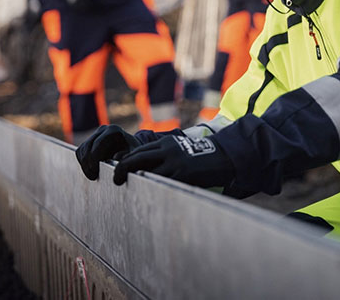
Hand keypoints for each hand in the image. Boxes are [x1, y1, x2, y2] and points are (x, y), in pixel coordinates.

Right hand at [75, 125, 140, 179]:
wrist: (130, 148)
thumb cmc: (132, 153)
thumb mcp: (132, 155)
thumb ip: (126, 157)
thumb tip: (116, 157)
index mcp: (114, 130)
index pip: (98, 144)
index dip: (94, 159)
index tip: (95, 172)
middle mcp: (103, 129)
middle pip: (88, 147)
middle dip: (88, 163)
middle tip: (93, 176)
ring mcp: (95, 134)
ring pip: (82, 150)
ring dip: (84, 164)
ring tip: (92, 175)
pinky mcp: (89, 140)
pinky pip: (80, 152)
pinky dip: (82, 162)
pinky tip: (90, 170)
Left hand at [113, 135, 233, 187]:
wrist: (225, 156)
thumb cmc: (203, 157)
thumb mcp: (182, 151)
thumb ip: (167, 157)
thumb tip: (151, 169)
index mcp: (167, 144)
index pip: (140, 150)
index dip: (127, 159)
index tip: (117, 167)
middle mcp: (168, 150)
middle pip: (137, 157)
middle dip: (123, 168)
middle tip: (115, 179)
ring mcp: (174, 162)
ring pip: (146, 170)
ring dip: (133, 179)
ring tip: (124, 188)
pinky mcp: (182, 173)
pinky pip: (161, 181)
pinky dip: (150, 187)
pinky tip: (144, 195)